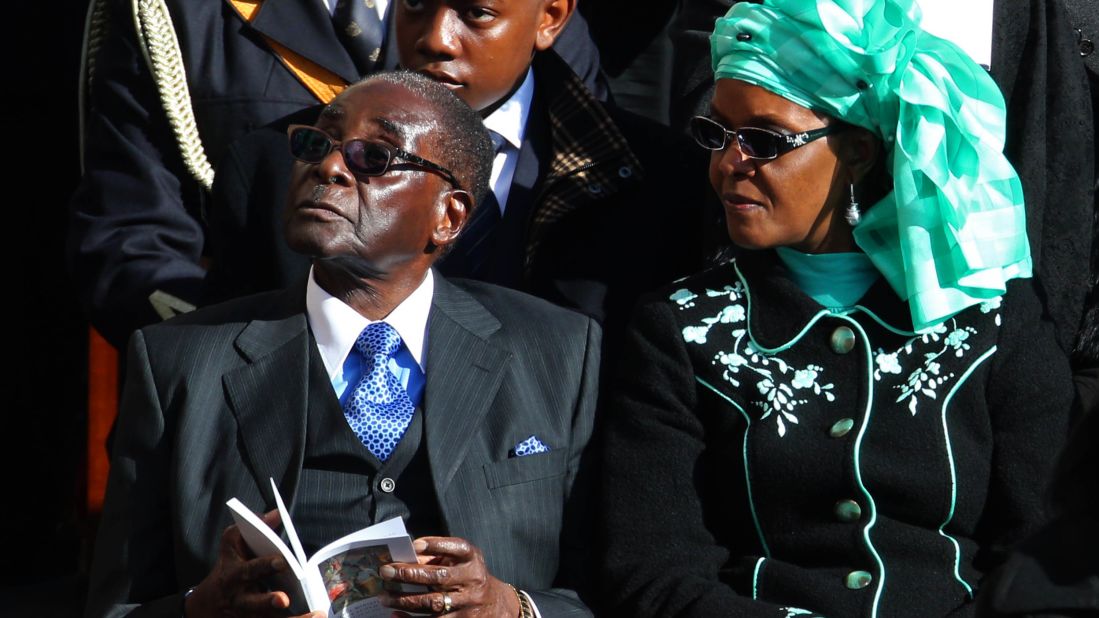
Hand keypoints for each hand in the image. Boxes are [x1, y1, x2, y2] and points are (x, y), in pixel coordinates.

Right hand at [184, 510, 322, 617]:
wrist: (206, 605)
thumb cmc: (226, 569)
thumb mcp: (232, 546)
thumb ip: (252, 528)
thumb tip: (276, 514)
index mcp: (235, 574)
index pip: (250, 568)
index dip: (265, 565)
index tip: (282, 562)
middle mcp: (241, 598)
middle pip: (254, 603)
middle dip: (268, 601)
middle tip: (284, 600)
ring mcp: (249, 615)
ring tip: (316, 615)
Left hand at [378, 537, 520, 616]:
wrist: (493, 604)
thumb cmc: (467, 576)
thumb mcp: (459, 561)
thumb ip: (436, 557)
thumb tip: (405, 558)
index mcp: (471, 559)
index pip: (457, 548)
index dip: (437, 545)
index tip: (415, 545)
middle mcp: (472, 579)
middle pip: (438, 576)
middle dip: (409, 574)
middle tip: (385, 571)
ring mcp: (467, 602)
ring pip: (432, 602)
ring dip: (405, 599)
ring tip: (384, 596)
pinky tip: (395, 614)